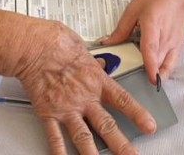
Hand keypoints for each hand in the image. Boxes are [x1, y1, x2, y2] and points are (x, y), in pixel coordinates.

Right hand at [16, 20, 156, 154]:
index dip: (138, 115)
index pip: (123, 100)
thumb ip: (93, 61)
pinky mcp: (48, 113)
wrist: (33, 46)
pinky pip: (55, 138)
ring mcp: (66, 108)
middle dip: (122, 146)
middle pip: (107, 126)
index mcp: (96, 80)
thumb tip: (99, 62)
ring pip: (84, 138)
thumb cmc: (55, 41)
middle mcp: (84, 98)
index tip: (150, 126)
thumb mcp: (82, 47)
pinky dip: (59, 153)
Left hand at [103, 0, 183, 82]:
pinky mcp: (179, 48)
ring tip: (143, 75)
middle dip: (146, 71)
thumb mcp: (134, 9)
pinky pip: (172, 65)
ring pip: (165, 66)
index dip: (150, 64)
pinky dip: (164, 72)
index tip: (151, 79)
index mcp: (152, 25)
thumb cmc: (156, 0)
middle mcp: (165, 37)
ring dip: (155, 73)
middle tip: (131, 73)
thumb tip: (107, 43)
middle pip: (156, 61)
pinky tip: (155, 75)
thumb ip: (121, 28)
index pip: (151, 48)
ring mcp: (174, 44)